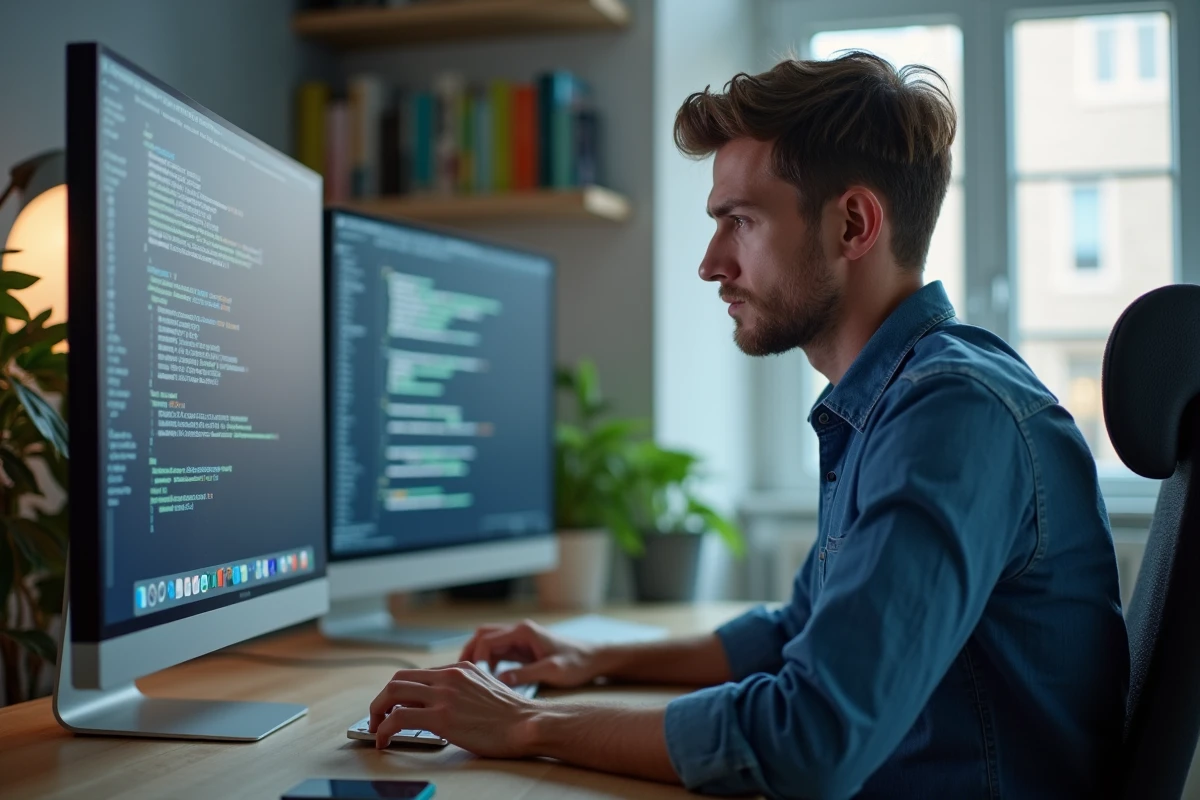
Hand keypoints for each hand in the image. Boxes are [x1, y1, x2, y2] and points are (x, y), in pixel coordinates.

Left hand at [368, 662, 538, 757]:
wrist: (526, 724)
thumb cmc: (512, 714)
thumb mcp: (487, 686)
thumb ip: (464, 686)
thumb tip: (446, 700)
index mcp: (459, 668)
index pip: (417, 675)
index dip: (400, 693)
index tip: (394, 708)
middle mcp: (449, 676)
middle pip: (398, 679)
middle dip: (381, 700)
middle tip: (378, 718)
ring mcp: (444, 695)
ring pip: (392, 693)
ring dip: (376, 713)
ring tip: (376, 730)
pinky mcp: (441, 717)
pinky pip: (398, 718)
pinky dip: (383, 729)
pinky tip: (384, 741)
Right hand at [458, 619, 601, 688]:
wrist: (593, 658)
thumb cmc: (576, 663)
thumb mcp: (552, 671)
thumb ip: (525, 675)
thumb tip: (498, 680)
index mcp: (524, 631)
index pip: (488, 639)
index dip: (478, 657)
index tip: (478, 678)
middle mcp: (519, 630)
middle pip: (483, 635)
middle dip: (470, 653)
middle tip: (464, 675)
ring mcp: (520, 638)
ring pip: (488, 641)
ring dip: (477, 655)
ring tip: (472, 677)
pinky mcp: (522, 648)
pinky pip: (498, 650)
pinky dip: (488, 660)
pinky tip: (488, 677)